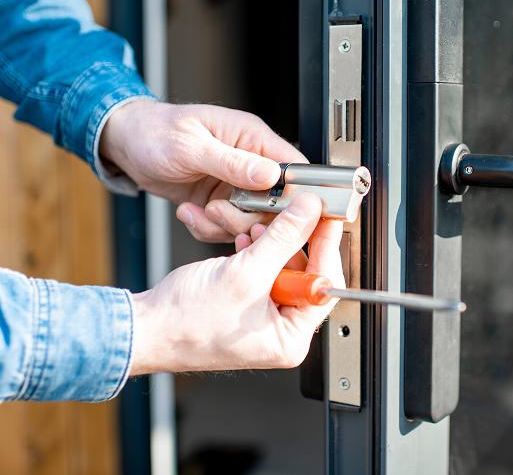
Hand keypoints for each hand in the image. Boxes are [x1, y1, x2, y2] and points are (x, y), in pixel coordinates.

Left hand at [100, 100, 306, 241]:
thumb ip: (233, 162)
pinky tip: (189, 212)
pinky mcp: (220, 202)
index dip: (293, 194)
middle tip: (217, 210)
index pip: (293, 167)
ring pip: (251, 220)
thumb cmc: (155, 131)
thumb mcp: (191, 146)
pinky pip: (227, 227)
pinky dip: (207, 228)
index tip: (275, 213)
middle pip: (275, 203)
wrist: (127, 144)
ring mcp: (235, 185)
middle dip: (247, 216)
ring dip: (223, 224)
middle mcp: (249, 162)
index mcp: (252, 138)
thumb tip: (271, 175)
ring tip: (198, 211)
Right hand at [129, 194, 344, 373]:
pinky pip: (263, 270)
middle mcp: (281, 330)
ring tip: (258, 228)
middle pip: (305, 274)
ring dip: (272, 243)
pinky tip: (245, 240)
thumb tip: (309, 213)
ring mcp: (263, 316)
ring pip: (282, 267)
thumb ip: (283, 239)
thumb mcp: (245, 273)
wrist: (146, 327)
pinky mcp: (247, 302)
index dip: (326, 246)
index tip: (328, 217)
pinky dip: (257, 251)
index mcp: (290, 338)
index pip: (324, 285)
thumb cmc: (186, 322)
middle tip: (296, 213)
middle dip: (293, 242)